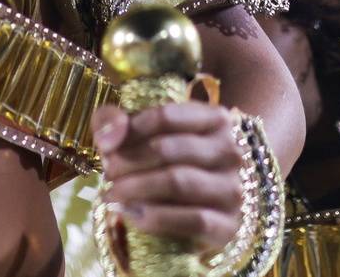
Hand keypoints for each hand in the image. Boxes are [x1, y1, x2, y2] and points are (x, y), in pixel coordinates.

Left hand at [94, 100, 247, 252]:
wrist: (205, 211)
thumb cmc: (170, 164)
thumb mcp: (145, 134)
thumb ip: (116, 122)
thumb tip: (107, 137)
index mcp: (214, 119)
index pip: (166, 115)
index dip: (130, 129)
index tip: (107, 145)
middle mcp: (230, 151)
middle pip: (168, 149)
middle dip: (128, 162)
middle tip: (107, 173)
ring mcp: (232, 188)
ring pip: (179, 181)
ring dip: (136, 188)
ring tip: (113, 194)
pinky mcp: (229, 224)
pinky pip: (192, 219)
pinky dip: (156, 217)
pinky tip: (133, 215)